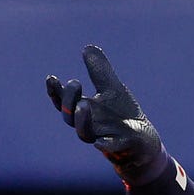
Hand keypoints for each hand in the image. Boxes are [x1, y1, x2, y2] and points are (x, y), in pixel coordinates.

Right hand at [47, 45, 168, 184]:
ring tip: (83, 105)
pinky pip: (112, 148)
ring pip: (86, 134)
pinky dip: (106, 144)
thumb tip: (87, 47)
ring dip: (82, 120)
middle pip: (71, 117)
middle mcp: (90, 125)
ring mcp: (105, 137)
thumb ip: (99, 70)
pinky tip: (102, 141)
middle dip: (69, 101)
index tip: (51, 77)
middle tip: (75, 83)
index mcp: (86, 111)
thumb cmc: (122, 115)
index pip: (64, 102)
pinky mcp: (123, 146)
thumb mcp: (112, 88)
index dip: (55, 92)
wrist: (142, 141)